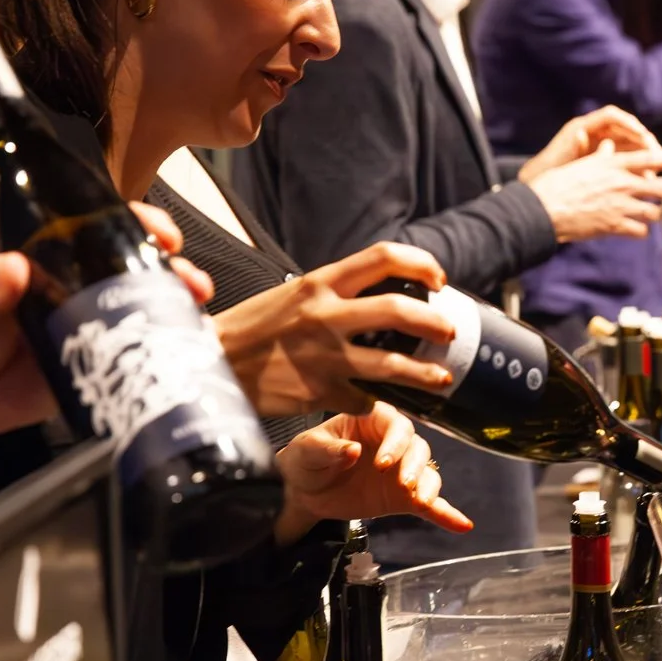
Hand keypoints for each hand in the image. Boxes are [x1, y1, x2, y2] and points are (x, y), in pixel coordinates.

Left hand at [0, 205, 207, 443]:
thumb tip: (8, 269)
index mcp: (56, 261)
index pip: (106, 229)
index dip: (140, 226)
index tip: (162, 235)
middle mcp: (84, 291)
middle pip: (143, 272)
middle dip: (178, 272)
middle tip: (193, 284)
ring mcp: (98, 332)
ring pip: (151, 315)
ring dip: (182, 315)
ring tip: (200, 324)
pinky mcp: (102, 371)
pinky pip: (142, 362)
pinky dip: (170, 360)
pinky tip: (192, 361)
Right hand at [215, 243, 457, 416]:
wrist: (213, 363)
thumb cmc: (253, 329)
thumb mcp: (291, 296)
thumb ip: (331, 294)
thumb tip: (373, 291)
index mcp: (320, 283)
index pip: (382, 257)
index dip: (420, 264)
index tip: (438, 280)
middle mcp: (325, 315)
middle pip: (399, 309)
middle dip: (434, 322)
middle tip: (449, 331)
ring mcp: (325, 355)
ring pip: (393, 365)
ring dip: (426, 373)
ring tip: (442, 379)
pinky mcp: (320, 391)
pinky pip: (365, 398)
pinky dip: (377, 401)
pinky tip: (384, 403)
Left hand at [272, 404, 472, 544]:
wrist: (303, 492)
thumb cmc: (305, 460)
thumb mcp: (307, 450)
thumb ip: (329, 449)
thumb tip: (353, 451)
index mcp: (371, 420)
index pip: (395, 424)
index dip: (395, 442)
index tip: (383, 463)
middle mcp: (393, 443)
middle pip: (418, 448)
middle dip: (415, 466)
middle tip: (404, 485)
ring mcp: (402, 471)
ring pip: (428, 473)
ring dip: (429, 487)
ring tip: (421, 502)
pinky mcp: (403, 498)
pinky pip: (431, 505)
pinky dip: (446, 514)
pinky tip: (463, 525)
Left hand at [517, 105, 661, 183]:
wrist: (544, 189)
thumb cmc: (549, 172)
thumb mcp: (561, 160)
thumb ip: (572, 146)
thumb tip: (580, 133)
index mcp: (585, 127)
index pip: (612, 116)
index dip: (629, 123)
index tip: (643, 135)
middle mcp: (597, 133)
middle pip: (627, 129)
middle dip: (644, 141)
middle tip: (658, 156)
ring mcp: (605, 146)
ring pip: (632, 145)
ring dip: (645, 156)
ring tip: (655, 172)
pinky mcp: (610, 161)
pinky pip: (630, 160)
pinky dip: (639, 168)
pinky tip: (648, 180)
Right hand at [528, 147, 661, 241]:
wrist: (544, 210)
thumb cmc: (558, 185)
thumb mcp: (582, 165)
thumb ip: (602, 159)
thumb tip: (611, 149)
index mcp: (615, 166)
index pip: (654, 158)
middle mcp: (622, 184)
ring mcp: (620, 206)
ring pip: (654, 212)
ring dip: (655, 214)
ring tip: (651, 214)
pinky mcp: (615, 227)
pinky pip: (641, 231)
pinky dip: (641, 230)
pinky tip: (636, 229)